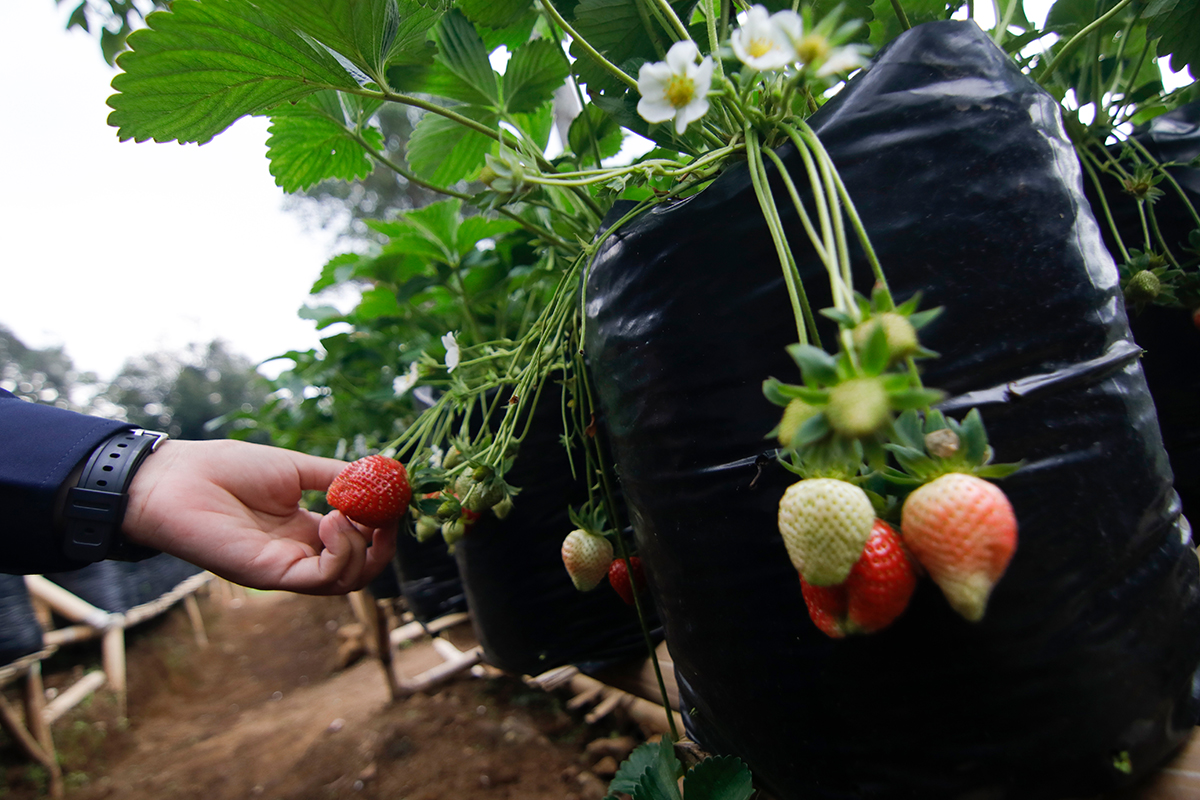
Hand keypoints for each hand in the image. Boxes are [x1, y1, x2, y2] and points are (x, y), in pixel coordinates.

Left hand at [122, 439, 396, 594]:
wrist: (175, 479)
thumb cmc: (224, 469)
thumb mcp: (294, 468)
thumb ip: (335, 477)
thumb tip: (379, 478)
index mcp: (305, 531)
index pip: (358, 542)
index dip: (382, 525)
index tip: (395, 499)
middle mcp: (299, 555)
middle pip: (359, 570)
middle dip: (383, 545)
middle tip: (386, 516)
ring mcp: (286, 569)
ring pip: (347, 580)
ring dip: (362, 547)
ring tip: (346, 514)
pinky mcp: (271, 576)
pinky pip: (323, 579)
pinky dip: (341, 553)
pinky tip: (331, 521)